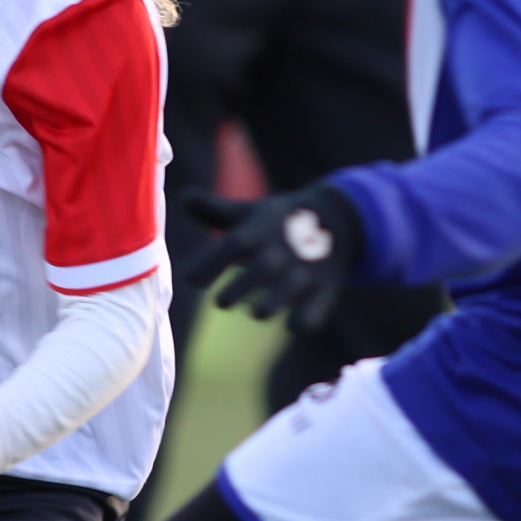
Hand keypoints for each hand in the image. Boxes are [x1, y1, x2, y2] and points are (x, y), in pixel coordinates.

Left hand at [176, 184, 366, 333]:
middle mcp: (281, 252)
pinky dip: (303, 321)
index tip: (191, 280)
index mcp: (259, 231)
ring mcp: (304, 272)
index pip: (232, 245)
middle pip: (260, 271)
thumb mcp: (248, 213)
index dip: (209, 264)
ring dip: (268, 306)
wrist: (336, 222)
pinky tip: (295, 322)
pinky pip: (313, 314)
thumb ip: (214, 211)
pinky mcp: (324, 291)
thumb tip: (184, 198)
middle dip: (236, 290)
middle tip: (222, 302)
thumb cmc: (278, 222)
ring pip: (286, 294)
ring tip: (257, 311)